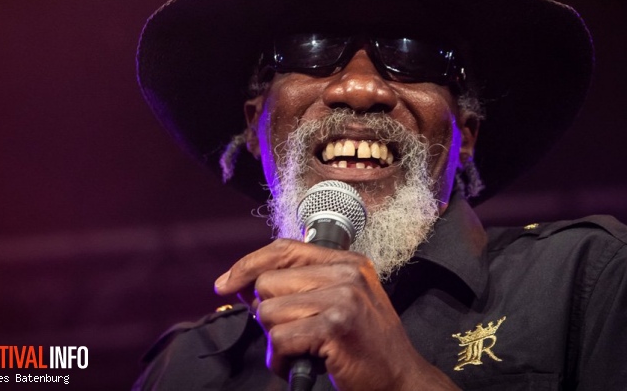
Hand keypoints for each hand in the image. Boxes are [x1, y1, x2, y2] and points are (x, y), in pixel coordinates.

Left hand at [214, 238, 459, 390]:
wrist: (401, 380)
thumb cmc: (365, 345)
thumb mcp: (341, 302)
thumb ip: (302, 285)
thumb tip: (243, 283)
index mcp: (347, 262)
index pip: (284, 248)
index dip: (248, 264)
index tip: (225, 283)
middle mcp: (346, 274)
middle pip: (268, 283)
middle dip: (269, 314)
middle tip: (294, 333)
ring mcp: (343, 299)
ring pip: (269, 312)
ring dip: (276, 340)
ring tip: (302, 350)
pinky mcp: (335, 327)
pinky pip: (280, 339)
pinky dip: (282, 360)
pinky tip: (301, 364)